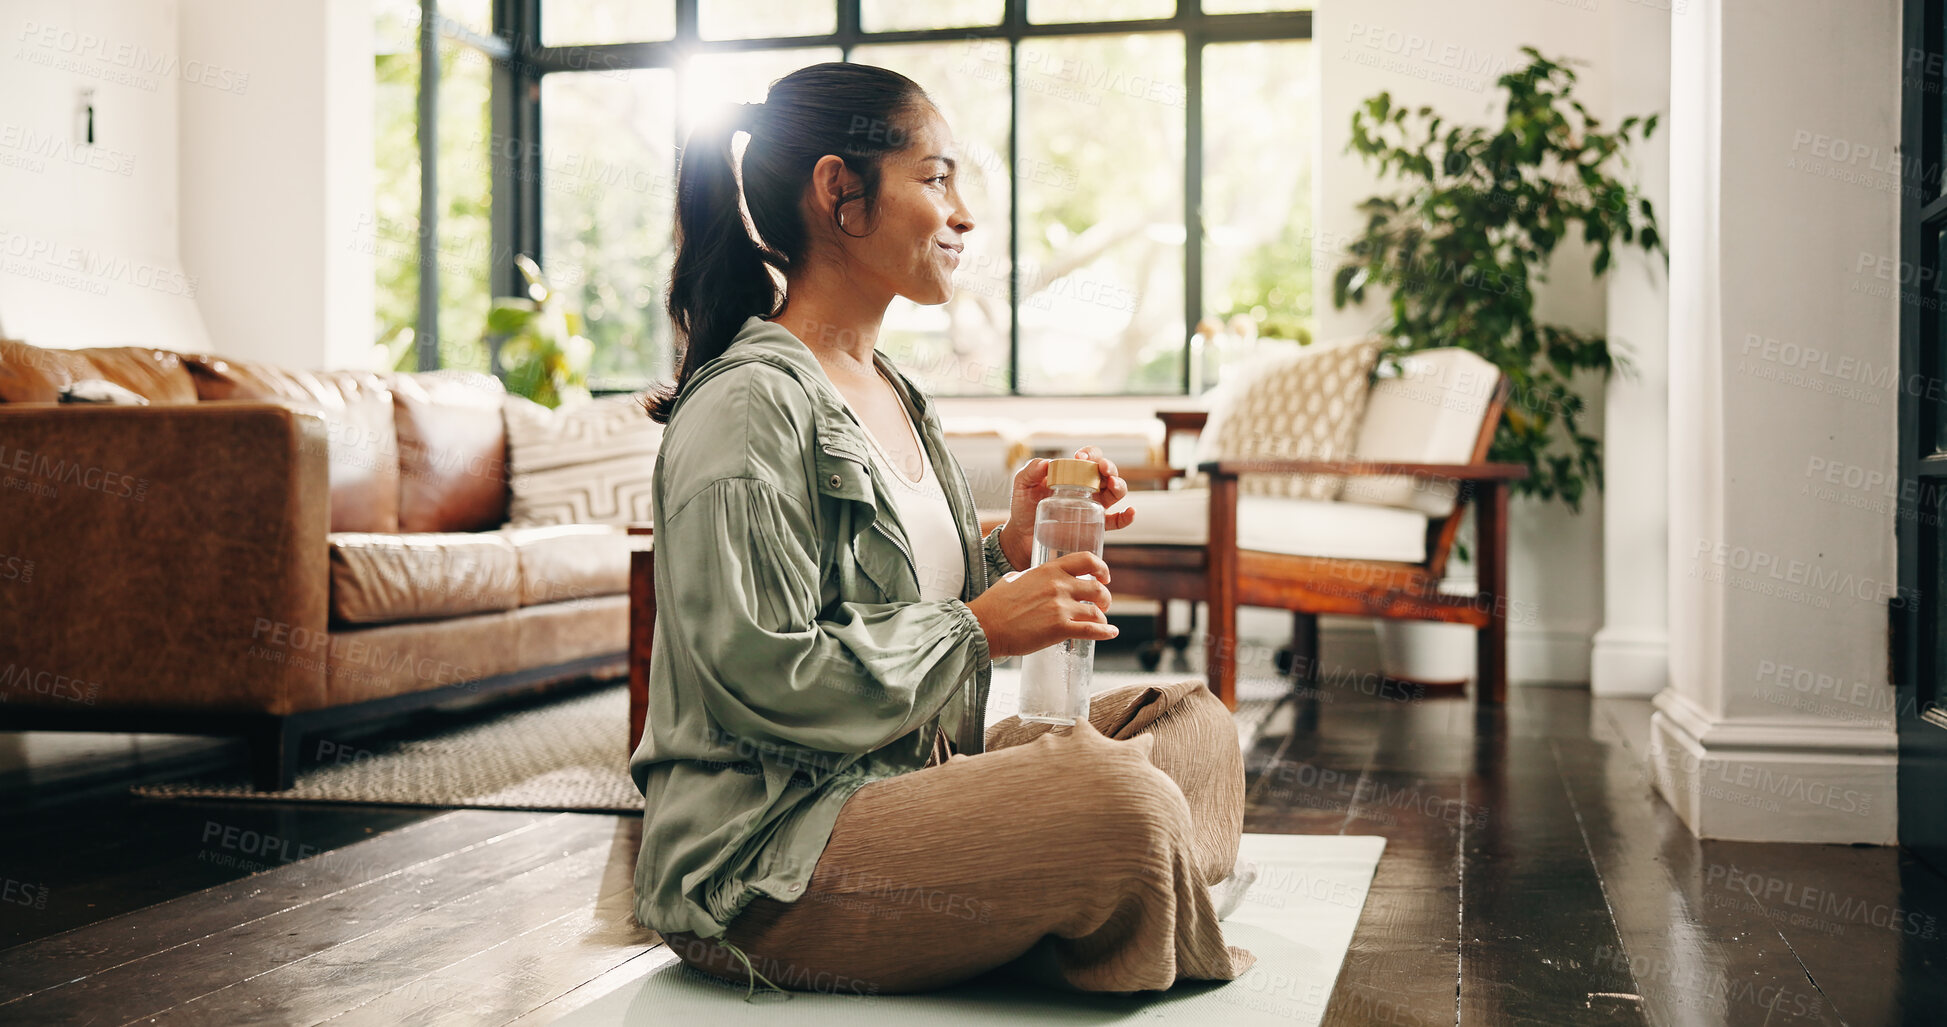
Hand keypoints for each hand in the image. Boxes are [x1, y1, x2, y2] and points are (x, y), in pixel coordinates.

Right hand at [964, 551, 1115, 658]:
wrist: (985, 626)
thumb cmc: (995, 604)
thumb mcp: (1015, 579)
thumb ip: (1034, 578)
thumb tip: (1039, 582)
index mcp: (1049, 570)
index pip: (1086, 560)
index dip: (1101, 568)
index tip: (1104, 576)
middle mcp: (1059, 586)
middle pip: (1097, 588)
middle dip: (1104, 597)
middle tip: (1102, 604)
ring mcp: (1060, 607)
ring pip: (1096, 611)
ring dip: (1102, 617)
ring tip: (1101, 622)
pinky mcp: (1059, 629)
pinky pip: (1092, 630)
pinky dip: (1105, 632)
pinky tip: (1111, 633)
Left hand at [999, 445, 1134, 570]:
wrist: (1022, 536)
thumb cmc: (1023, 507)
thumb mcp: (1022, 485)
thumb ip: (1030, 471)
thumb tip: (1046, 463)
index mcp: (1072, 473)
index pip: (1089, 457)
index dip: (1090, 454)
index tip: (1080, 458)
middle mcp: (1087, 487)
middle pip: (1107, 472)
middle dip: (1108, 467)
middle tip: (1102, 469)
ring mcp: (1093, 506)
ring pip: (1115, 492)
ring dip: (1119, 485)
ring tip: (1113, 484)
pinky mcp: (1094, 525)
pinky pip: (1116, 521)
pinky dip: (1126, 517)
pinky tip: (1130, 512)